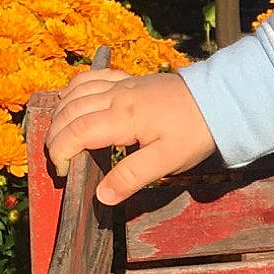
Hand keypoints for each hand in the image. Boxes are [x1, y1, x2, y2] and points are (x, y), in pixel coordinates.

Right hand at [46, 70, 216, 205]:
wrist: (219, 99)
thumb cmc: (194, 132)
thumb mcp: (167, 161)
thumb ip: (132, 177)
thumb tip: (101, 196)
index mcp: (123, 117)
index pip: (75, 132)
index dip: (59, 153)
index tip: (63, 173)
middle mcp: (116, 96)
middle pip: (68, 112)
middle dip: (54, 137)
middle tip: (58, 161)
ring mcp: (121, 84)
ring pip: (74, 92)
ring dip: (59, 113)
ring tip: (59, 137)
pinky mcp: (128, 79)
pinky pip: (90, 77)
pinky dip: (73, 89)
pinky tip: (71, 101)